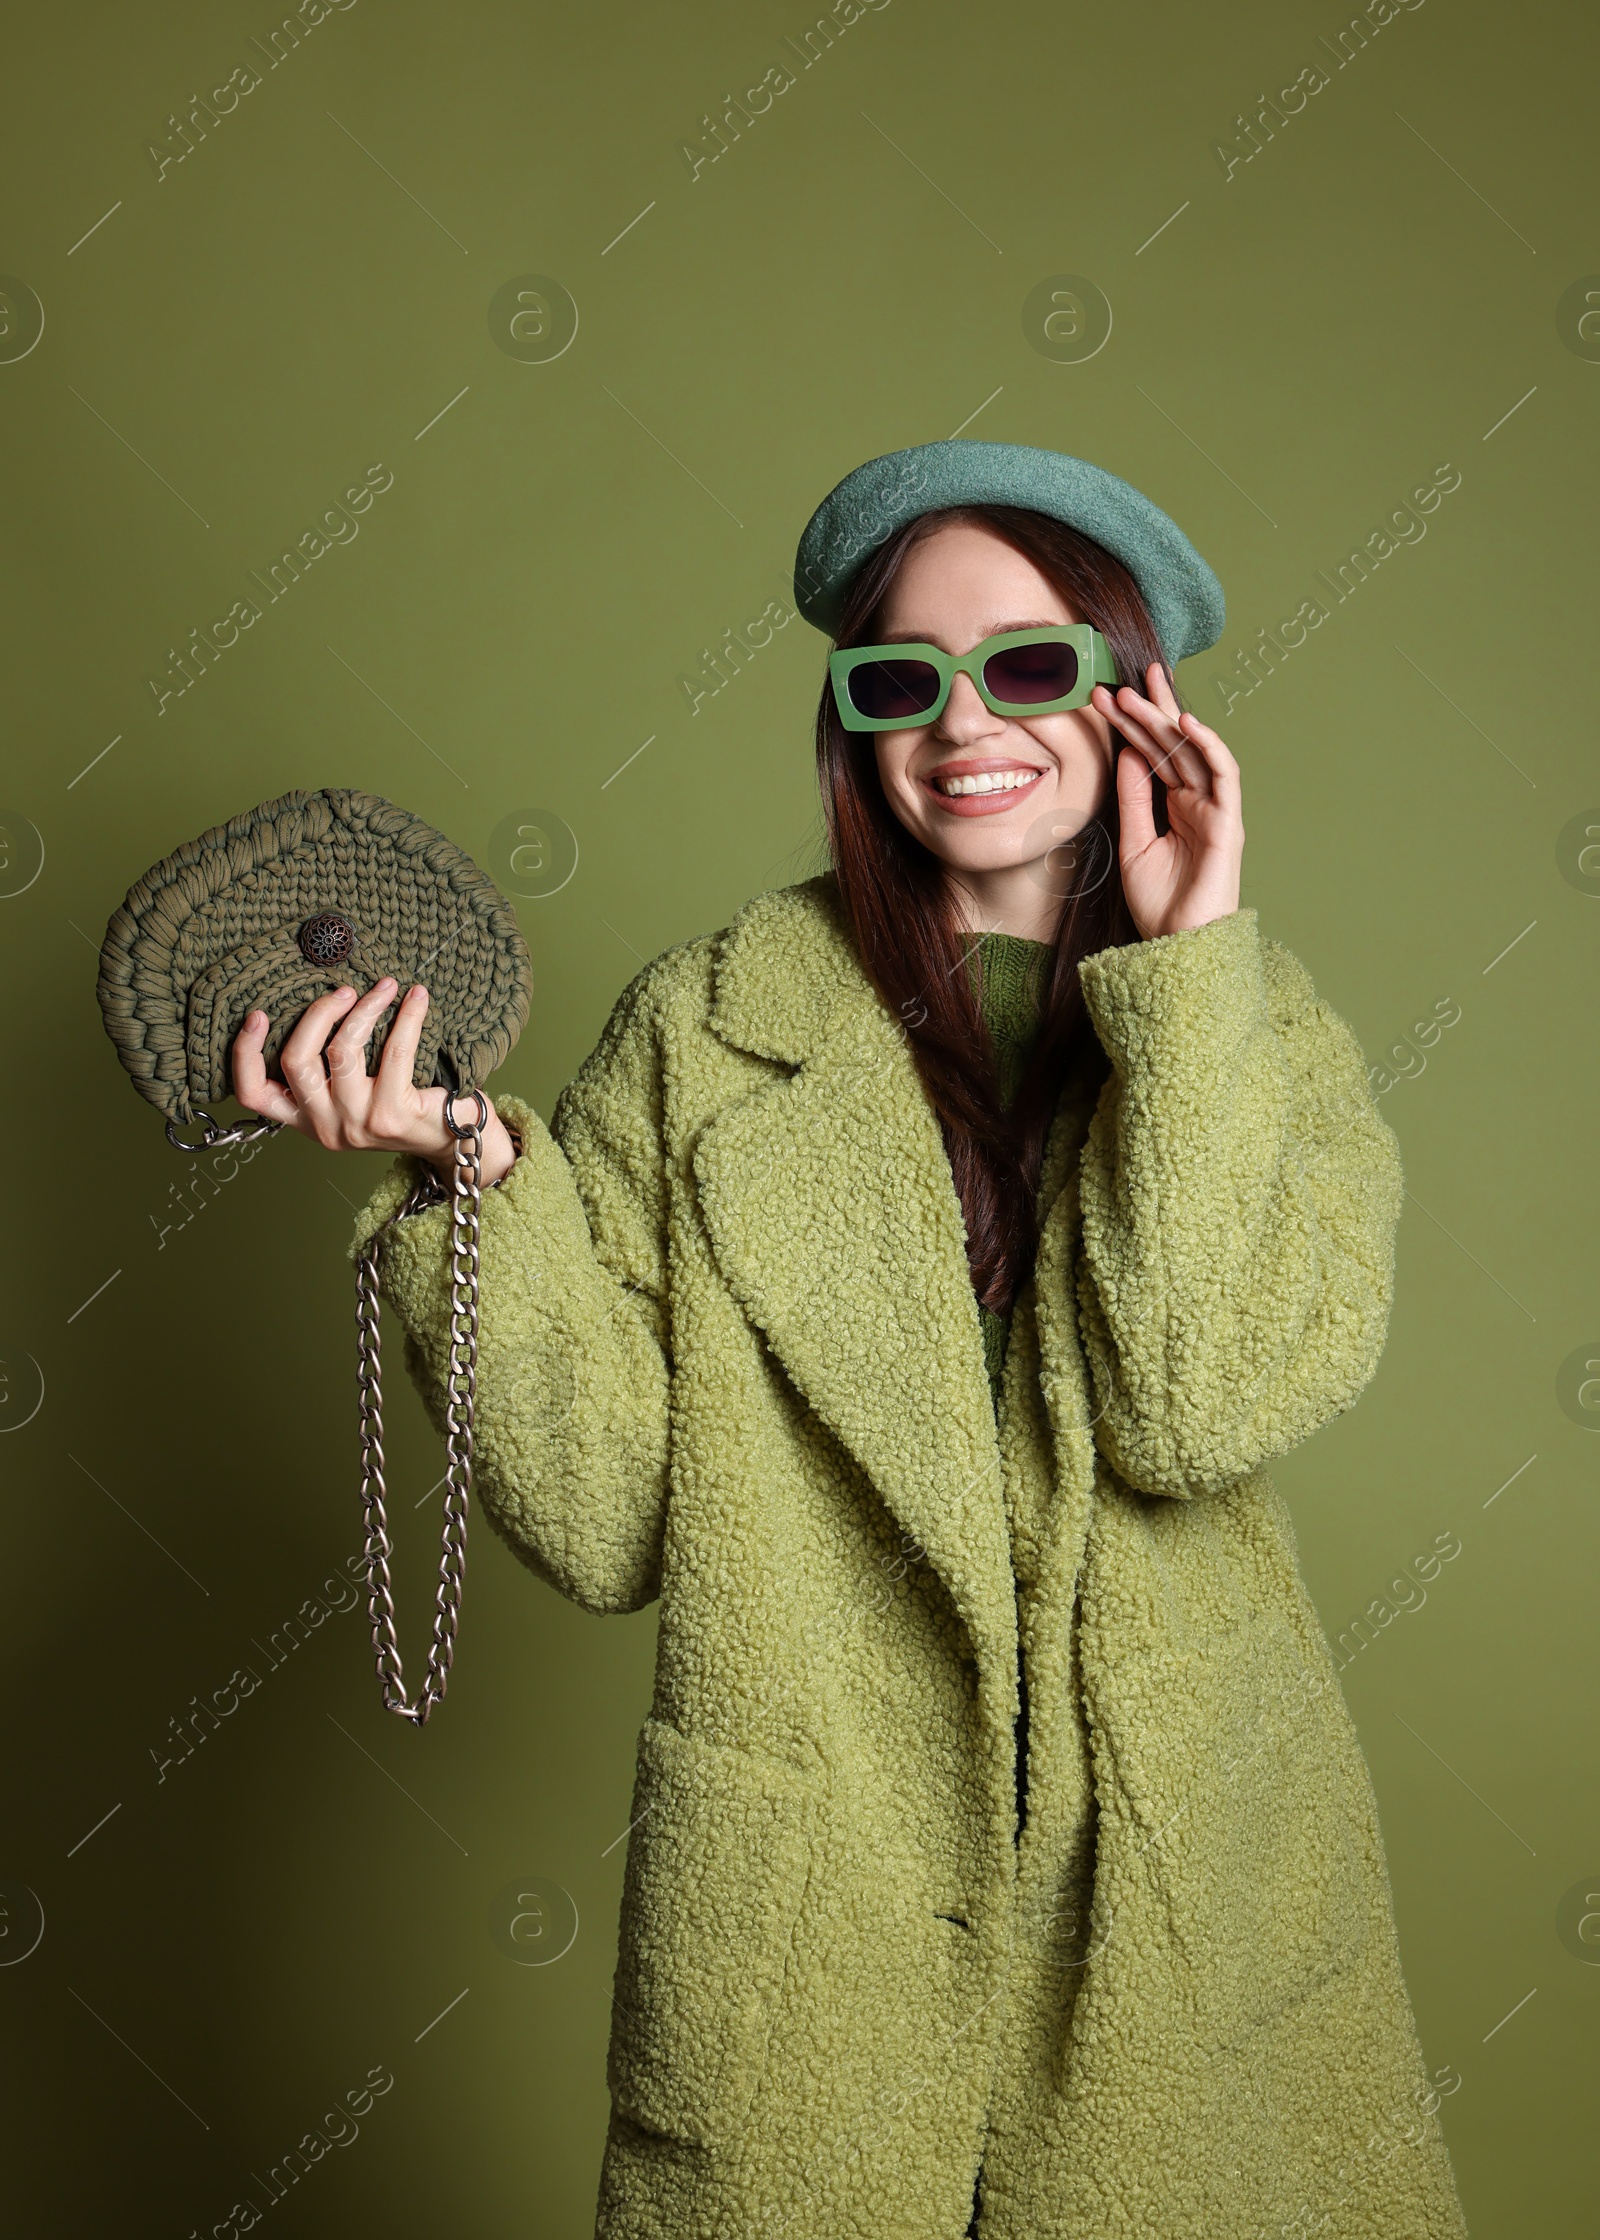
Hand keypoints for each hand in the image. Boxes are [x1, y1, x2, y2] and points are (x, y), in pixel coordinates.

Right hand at [231, 977, 519, 1186]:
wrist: (454, 1143)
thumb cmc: (401, 1108)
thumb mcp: (352, 1096)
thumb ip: (327, 1068)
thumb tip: (322, 1002)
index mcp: (306, 1120)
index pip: (254, 1094)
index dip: (245, 1053)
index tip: (256, 1014)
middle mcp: (325, 1126)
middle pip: (295, 1060)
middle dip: (317, 1014)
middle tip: (344, 990)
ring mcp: (357, 1124)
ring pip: (342, 1051)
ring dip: (364, 1009)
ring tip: (385, 987)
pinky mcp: (392, 1116)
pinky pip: (393, 1052)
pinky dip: (406, 1017)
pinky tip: (416, 997)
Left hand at [1091, 664, 1244, 940]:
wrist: (1178, 945)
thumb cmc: (1160, 902)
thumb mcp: (1134, 842)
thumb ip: (1133, 798)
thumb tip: (1126, 752)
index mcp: (1175, 805)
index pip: (1153, 754)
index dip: (1131, 725)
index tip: (1103, 698)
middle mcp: (1198, 801)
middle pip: (1171, 745)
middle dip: (1147, 711)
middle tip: (1118, 683)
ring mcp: (1215, 809)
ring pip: (1192, 752)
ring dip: (1167, 720)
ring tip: (1138, 694)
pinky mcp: (1229, 822)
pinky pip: (1223, 775)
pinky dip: (1207, 746)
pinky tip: (1185, 723)